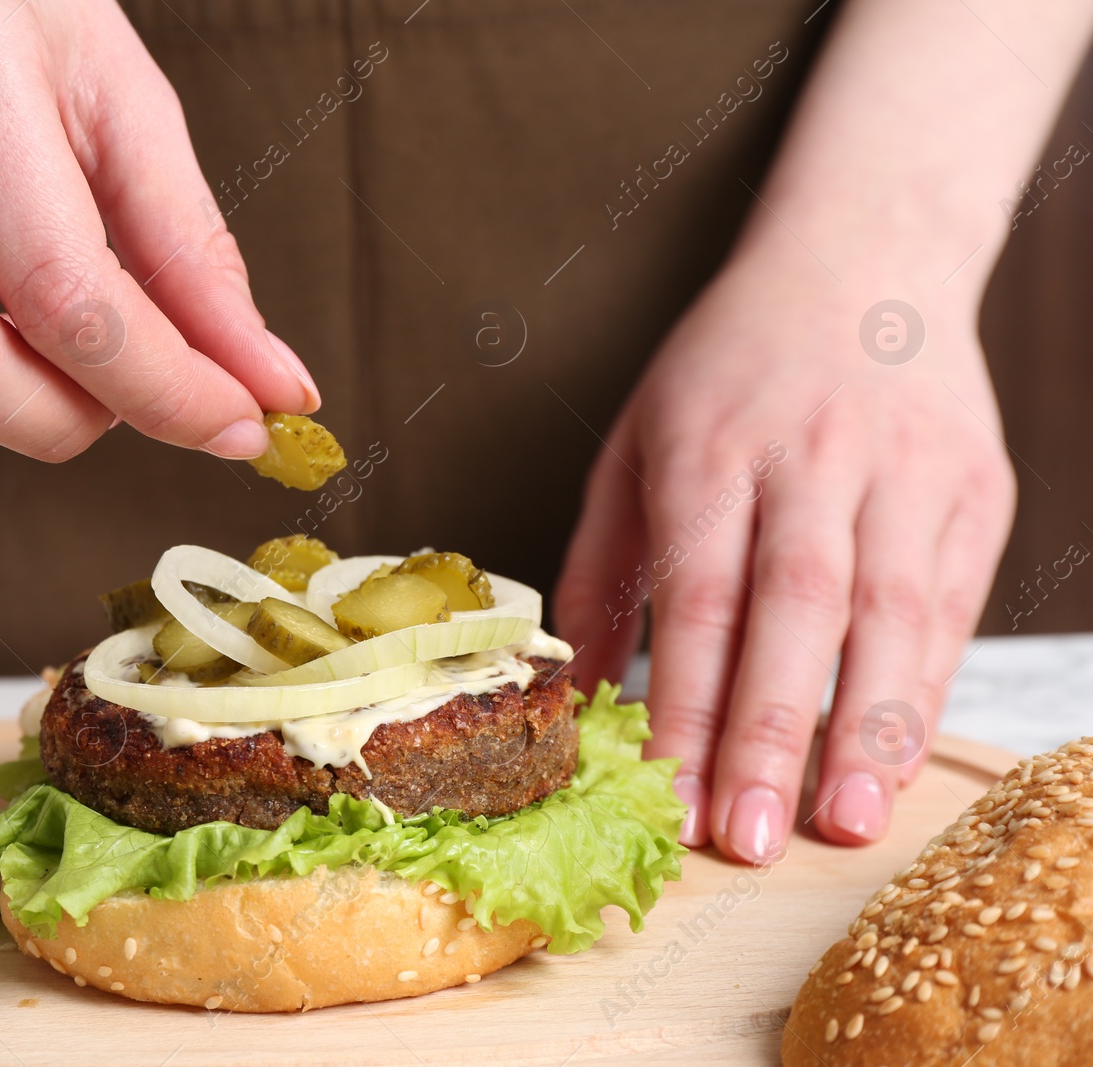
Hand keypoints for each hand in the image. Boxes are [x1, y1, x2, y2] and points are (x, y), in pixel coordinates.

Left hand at [553, 236, 1015, 863]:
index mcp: (710, 444)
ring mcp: (904, 470)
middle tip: (750, 837)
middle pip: (796, 609)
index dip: (684, 699)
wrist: (863, 260)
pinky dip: (922, 689)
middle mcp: (812, 456)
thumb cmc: (725, 369)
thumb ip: (601, 565)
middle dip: (771, 731)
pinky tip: (892, 762)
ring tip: (839, 824)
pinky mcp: (972, 490)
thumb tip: (571, 687)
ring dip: (864, 728)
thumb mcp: (633, 441)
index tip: (668, 792)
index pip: (698, 592)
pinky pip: (951, 606)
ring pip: (889, 613)